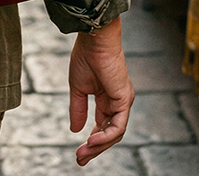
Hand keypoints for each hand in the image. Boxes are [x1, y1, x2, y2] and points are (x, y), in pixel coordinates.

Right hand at [68, 18, 133, 165]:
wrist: (93, 39)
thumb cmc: (85, 56)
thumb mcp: (78, 87)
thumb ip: (78, 108)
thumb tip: (74, 129)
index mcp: (107, 98)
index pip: (102, 126)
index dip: (91, 140)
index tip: (79, 153)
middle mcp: (117, 102)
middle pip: (109, 133)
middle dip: (94, 148)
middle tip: (80, 159)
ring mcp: (122, 102)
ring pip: (114, 133)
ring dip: (99, 145)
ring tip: (83, 152)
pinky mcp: (124, 99)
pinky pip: (117, 125)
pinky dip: (105, 135)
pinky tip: (92, 140)